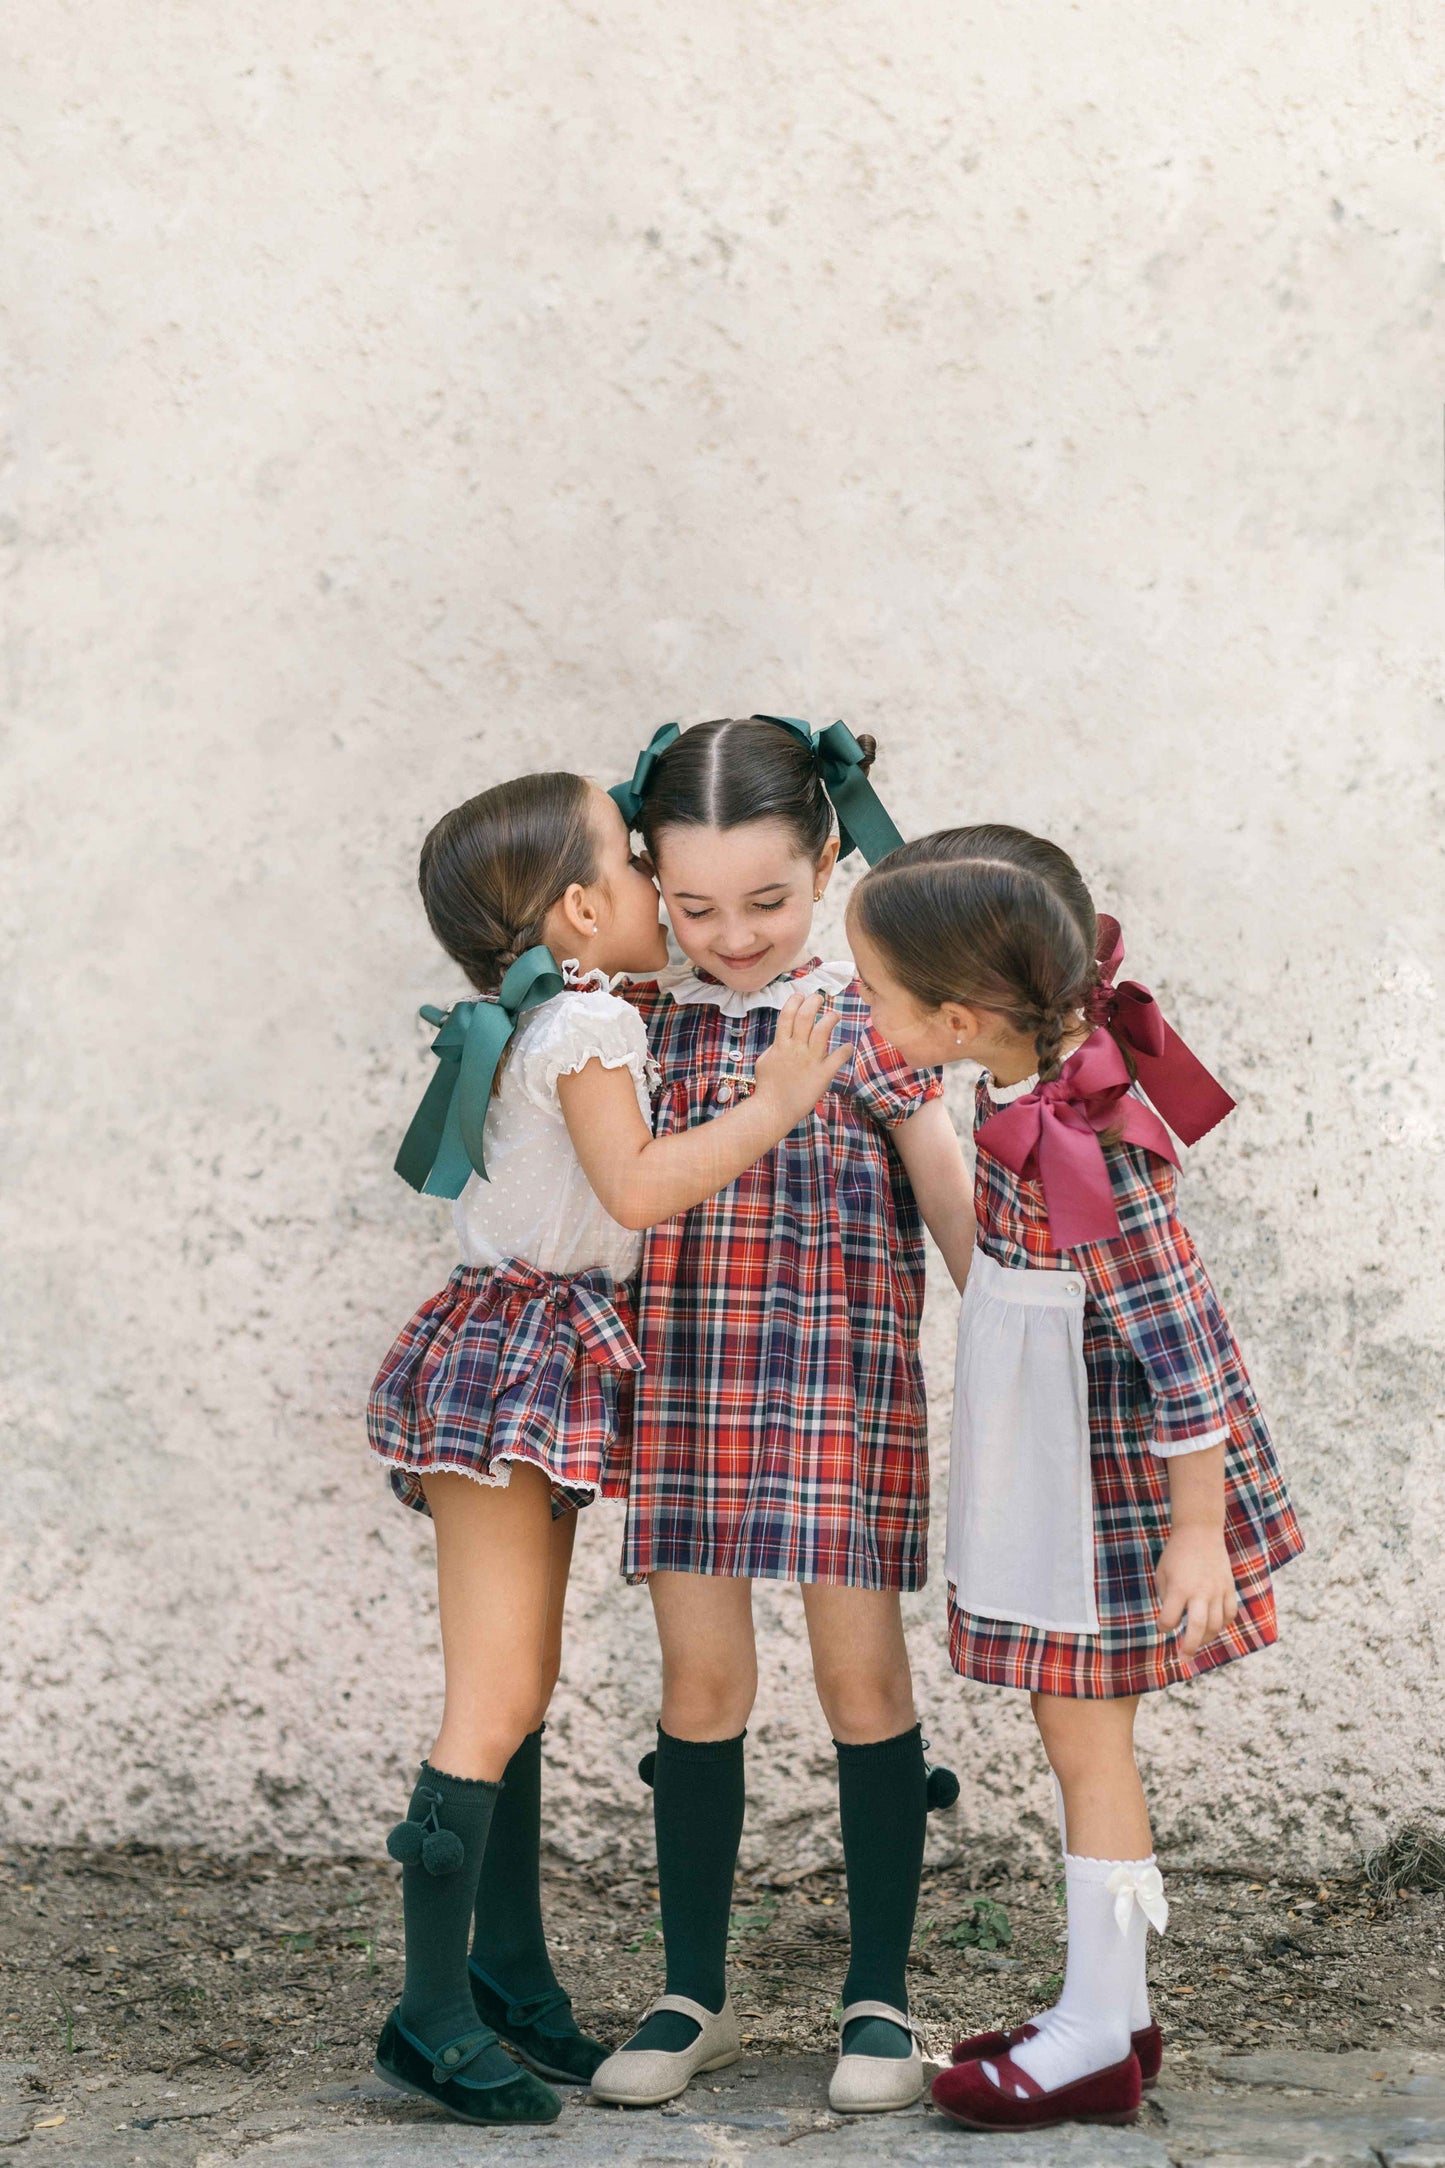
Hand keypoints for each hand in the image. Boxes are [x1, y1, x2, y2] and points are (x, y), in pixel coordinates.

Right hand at [753, 992, 848, 1123]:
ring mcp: (810, 1060)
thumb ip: (775, 1048)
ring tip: (835, 1015)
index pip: (788, 1014)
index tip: (801, 995)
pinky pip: (838, 1057)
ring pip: (822, 1030)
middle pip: (806, 1016)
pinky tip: (848, 1046)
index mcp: (780, 1044)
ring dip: (831, 1018)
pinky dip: (845, 1050)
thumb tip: (781, 1040)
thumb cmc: (767, 1088)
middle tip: (819, 998)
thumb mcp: (765, 1061)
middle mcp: (796, 1048)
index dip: (795, 1001)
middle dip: (813, 1002)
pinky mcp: (822, 1074)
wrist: (773, 1110)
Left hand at [1155, 1525, 1238, 1655]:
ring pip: (1217, 1625)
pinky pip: (1230, 1614)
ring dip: (1206, 1638)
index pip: (1169, 1619)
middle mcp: (1200, 1592)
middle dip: (1189, 1647)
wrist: (1200, 1531)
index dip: (1163, 1626)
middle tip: (1183, 1658)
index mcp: (1179, 1588)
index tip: (1162, 1625)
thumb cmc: (1176, 1554)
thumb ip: (1166, 1598)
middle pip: (1198, 1628)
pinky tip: (1214, 1626)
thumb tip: (1174, 1622)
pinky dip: (1222, 1624)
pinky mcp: (1229, 1588)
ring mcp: (1217, 1591)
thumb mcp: (1162, 1573)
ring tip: (1197, 1642)